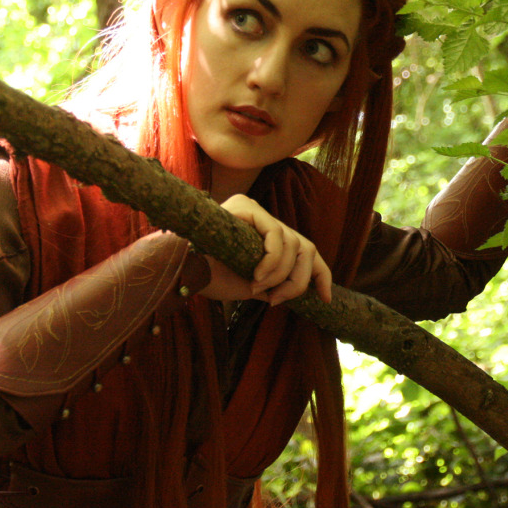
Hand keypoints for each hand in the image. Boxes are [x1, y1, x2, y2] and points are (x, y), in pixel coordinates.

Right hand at [199, 194, 332, 305]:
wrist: (183, 272)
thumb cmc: (210, 279)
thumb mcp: (249, 287)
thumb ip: (272, 286)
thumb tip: (291, 293)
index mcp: (265, 239)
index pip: (305, 251)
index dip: (320, 275)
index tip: (325, 299)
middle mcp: (264, 221)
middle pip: (306, 248)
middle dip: (299, 280)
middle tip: (277, 299)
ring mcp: (257, 212)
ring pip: (294, 245)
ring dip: (280, 275)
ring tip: (258, 287)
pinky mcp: (248, 207)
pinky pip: (276, 234)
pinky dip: (272, 260)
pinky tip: (256, 275)